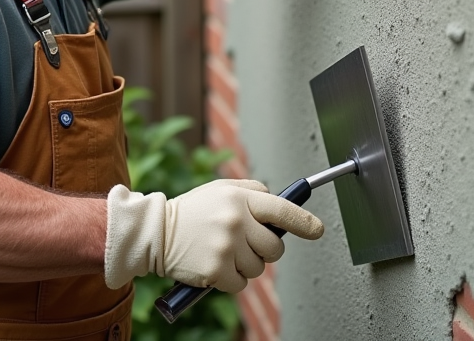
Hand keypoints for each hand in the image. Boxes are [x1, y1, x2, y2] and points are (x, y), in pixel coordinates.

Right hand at [103, 179, 323, 291]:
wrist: (156, 232)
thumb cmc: (191, 211)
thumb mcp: (220, 189)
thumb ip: (251, 191)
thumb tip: (281, 202)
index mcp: (239, 199)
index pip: (282, 210)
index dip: (304, 221)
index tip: (317, 230)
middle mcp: (236, 221)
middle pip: (275, 247)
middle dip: (265, 248)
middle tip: (244, 243)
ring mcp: (227, 247)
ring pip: (259, 267)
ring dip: (245, 264)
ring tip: (222, 251)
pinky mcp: (217, 271)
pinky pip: (241, 283)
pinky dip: (231, 279)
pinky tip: (214, 265)